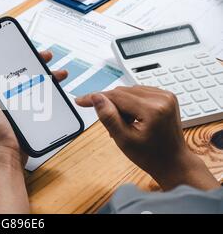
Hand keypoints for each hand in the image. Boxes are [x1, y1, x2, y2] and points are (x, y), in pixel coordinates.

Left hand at [0, 49, 67, 213]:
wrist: (5, 153)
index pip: (0, 63)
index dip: (11, 52)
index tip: (21, 43)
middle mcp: (3, 94)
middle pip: (20, 71)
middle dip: (34, 61)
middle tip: (45, 55)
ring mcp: (17, 103)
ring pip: (34, 83)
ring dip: (47, 75)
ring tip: (58, 72)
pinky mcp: (28, 113)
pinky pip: (40, 98)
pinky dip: (50, 92)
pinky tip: (57, 88)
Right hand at [76, 86, 219, 190]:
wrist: (173, 162)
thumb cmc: (151, 156)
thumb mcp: (124, 140)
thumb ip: (109, 117)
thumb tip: (96, 98)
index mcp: (153, 109)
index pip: (116, 96)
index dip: (96, 98)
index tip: (81, 101)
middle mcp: (162, 98)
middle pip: (122, 92)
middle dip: (111, 106)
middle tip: (109, 126)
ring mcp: (166, 96)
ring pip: (129, 92)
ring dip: (120, 105)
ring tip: (124, 125)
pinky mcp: (166, 96)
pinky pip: (139, 93)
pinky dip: (130, 103)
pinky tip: (132, 119)